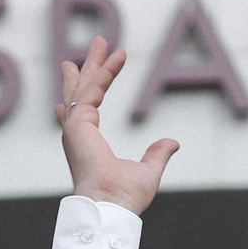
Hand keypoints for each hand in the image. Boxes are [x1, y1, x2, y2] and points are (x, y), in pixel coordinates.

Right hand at [57, 39, 178, 214]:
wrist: (111, 207)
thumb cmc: (125, 198)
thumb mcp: (147, 172)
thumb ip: (156, 155)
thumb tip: (172, 142)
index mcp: (89, 148)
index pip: (83, 116)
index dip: (82, 98)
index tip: (79, 86)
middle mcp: (78, 137)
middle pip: (80, 95)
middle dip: (86, 70)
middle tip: (94, 48)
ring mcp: (76, 130)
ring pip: (84, 88)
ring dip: (94, 64)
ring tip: (102, 42)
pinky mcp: (78, 125)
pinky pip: (92, 91)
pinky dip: (104, 73)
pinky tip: (116, 58)